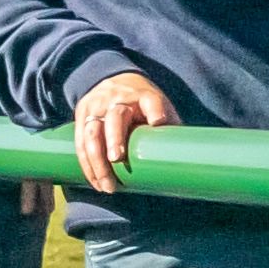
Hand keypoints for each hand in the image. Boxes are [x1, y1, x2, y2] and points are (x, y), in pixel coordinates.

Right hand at [70, 71, 176, 193]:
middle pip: (115, 118)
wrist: (117, 81)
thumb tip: (188, 165)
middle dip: (114, 139)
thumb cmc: (145, 105)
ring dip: (97, 161)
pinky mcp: (82, 114)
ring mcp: (97, 106)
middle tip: (117, 160)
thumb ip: (170, 130)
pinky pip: (80, 141)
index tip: (159, 122)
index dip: (155, 111)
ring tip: (107, 186)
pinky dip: (86, 164)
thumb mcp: (160, 109)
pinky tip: (95, 181)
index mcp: (143, 96)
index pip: (151, 101)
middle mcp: (118, 99)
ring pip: (92, 132)